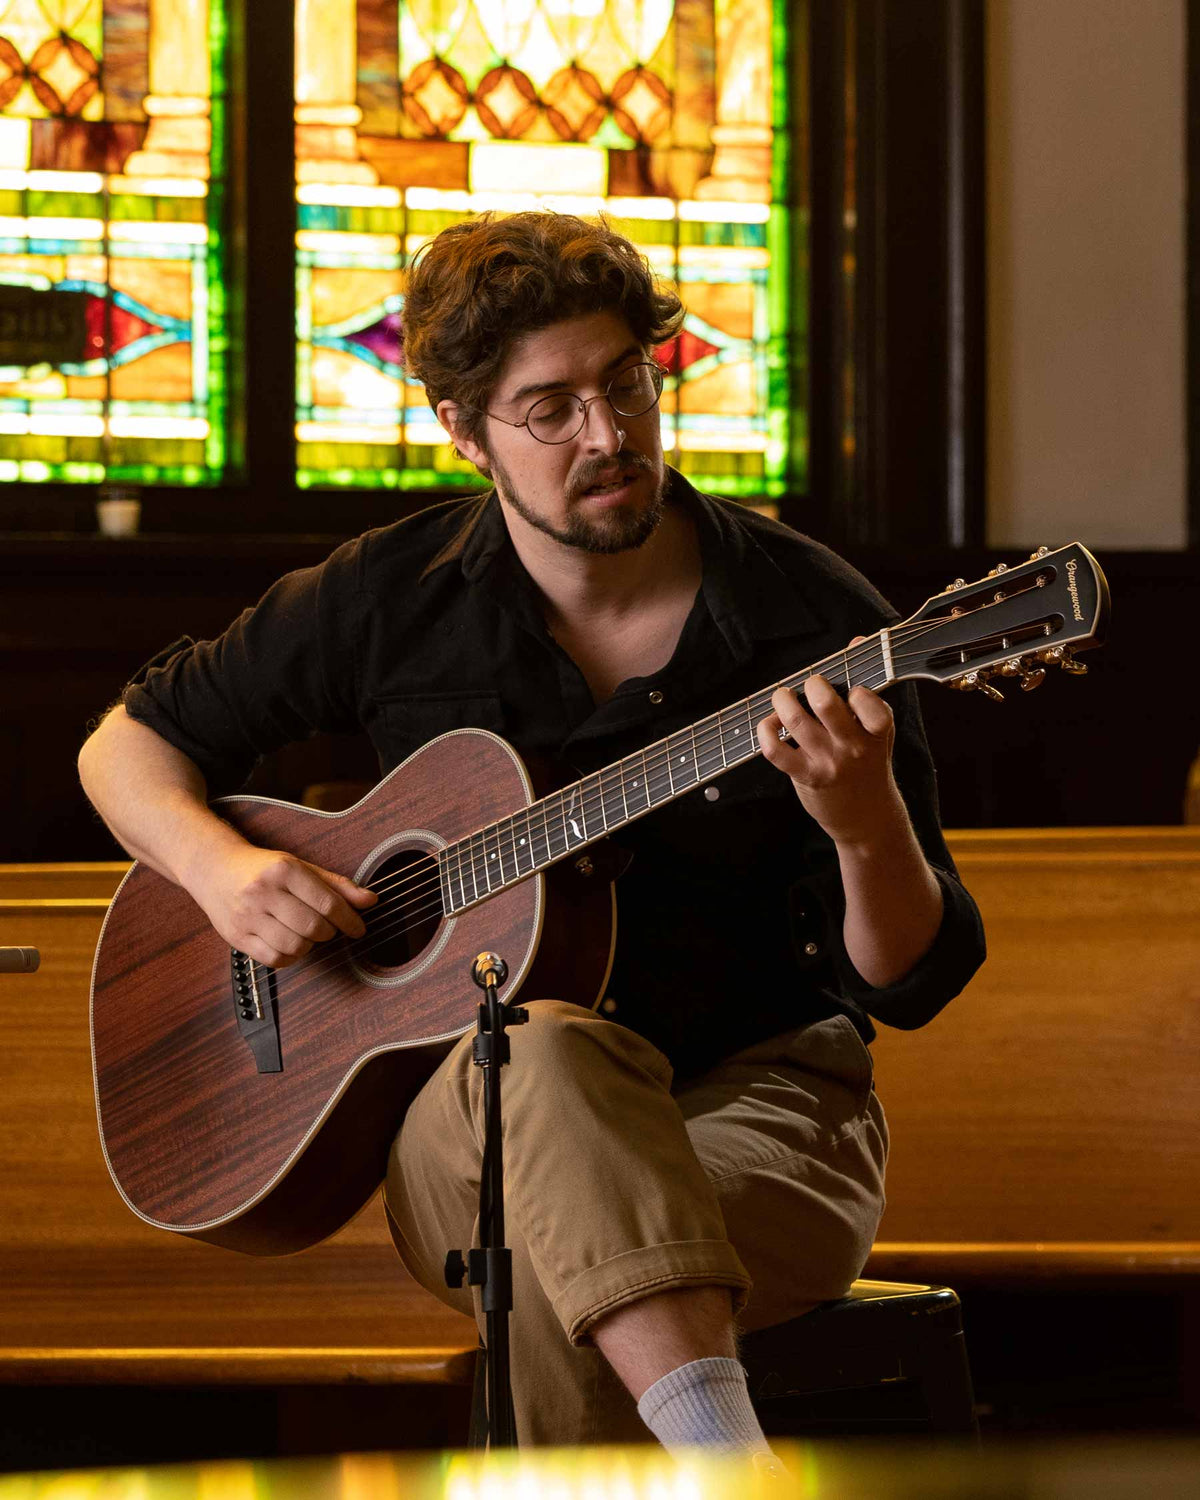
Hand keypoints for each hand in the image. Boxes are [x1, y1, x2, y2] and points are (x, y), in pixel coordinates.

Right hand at [187, 840, 377, 967]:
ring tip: (306, 934)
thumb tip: (370, 900)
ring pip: (295, 946)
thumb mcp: (300, 867)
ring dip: (309, 945)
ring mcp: (247, 916)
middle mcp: (263, 892)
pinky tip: (290, 944)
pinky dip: (290, 957)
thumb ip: (336, 885)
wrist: (213, 867)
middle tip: (327, 928)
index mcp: (283, 870)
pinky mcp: (236, 937)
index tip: (359, 929)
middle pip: (313, 926)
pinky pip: (274, 960)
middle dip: (328, 932)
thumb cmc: (262, 868)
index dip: (349, 920)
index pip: (327, 902)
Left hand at [757, 638, 902, 848]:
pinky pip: (775, 750)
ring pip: (796, 721)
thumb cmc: (867, 761)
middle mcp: (855, 747)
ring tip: (783, 697)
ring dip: (782, 700)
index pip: (870, 702)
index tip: (849, 689)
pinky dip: (765, 730)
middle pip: (826, 704)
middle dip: (812, 683)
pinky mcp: (806, 776)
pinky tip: (769, 724)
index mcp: (878, 731)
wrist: (866, 815)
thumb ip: (865, 686)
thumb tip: (859, 640)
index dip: (856, 690)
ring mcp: (830, 763)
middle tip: (810, 684)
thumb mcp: (875, 728)